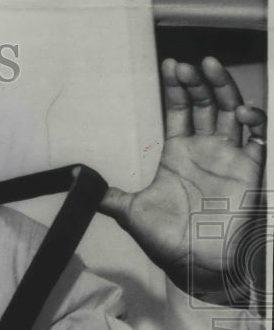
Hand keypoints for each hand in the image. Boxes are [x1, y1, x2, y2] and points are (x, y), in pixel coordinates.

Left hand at [99, 57, 265, 303]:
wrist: (198, 264)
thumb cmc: (167, 240)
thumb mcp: (130, 212)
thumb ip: (106, 194)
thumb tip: (74, 179)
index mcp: (178, 153)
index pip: (179, 110)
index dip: (176, 88)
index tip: (169, 65)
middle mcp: (205, 149)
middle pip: (206, 103)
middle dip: (198, 82)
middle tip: (187, 66)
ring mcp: (230, 156)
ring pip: (232, 111)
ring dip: (225, 88)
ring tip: (210, 68)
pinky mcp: (251, 168)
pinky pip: (260, 137)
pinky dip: (255, 120)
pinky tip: (242, 113)